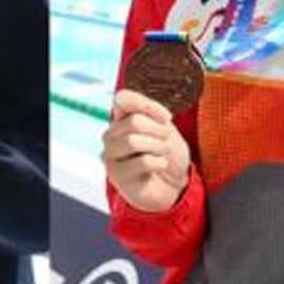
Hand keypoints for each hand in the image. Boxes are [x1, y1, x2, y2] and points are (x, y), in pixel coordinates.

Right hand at [102, 89, 189, 211]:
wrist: (173, 184)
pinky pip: (142, 161)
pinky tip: (159, 167)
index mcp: (121, 118)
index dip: (148, 105)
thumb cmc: (166, 154)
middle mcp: (111, 135)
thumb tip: (144, 110)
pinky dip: (159, 162)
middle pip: (134, 121)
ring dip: (159, 147)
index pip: (123, 99)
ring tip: (164, 153)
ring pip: (133, 141)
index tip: (167, 117)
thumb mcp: (164, 127)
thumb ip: (150, 113)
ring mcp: (110, 156)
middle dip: (158, 130)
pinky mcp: (117, 175)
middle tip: (167, 141)